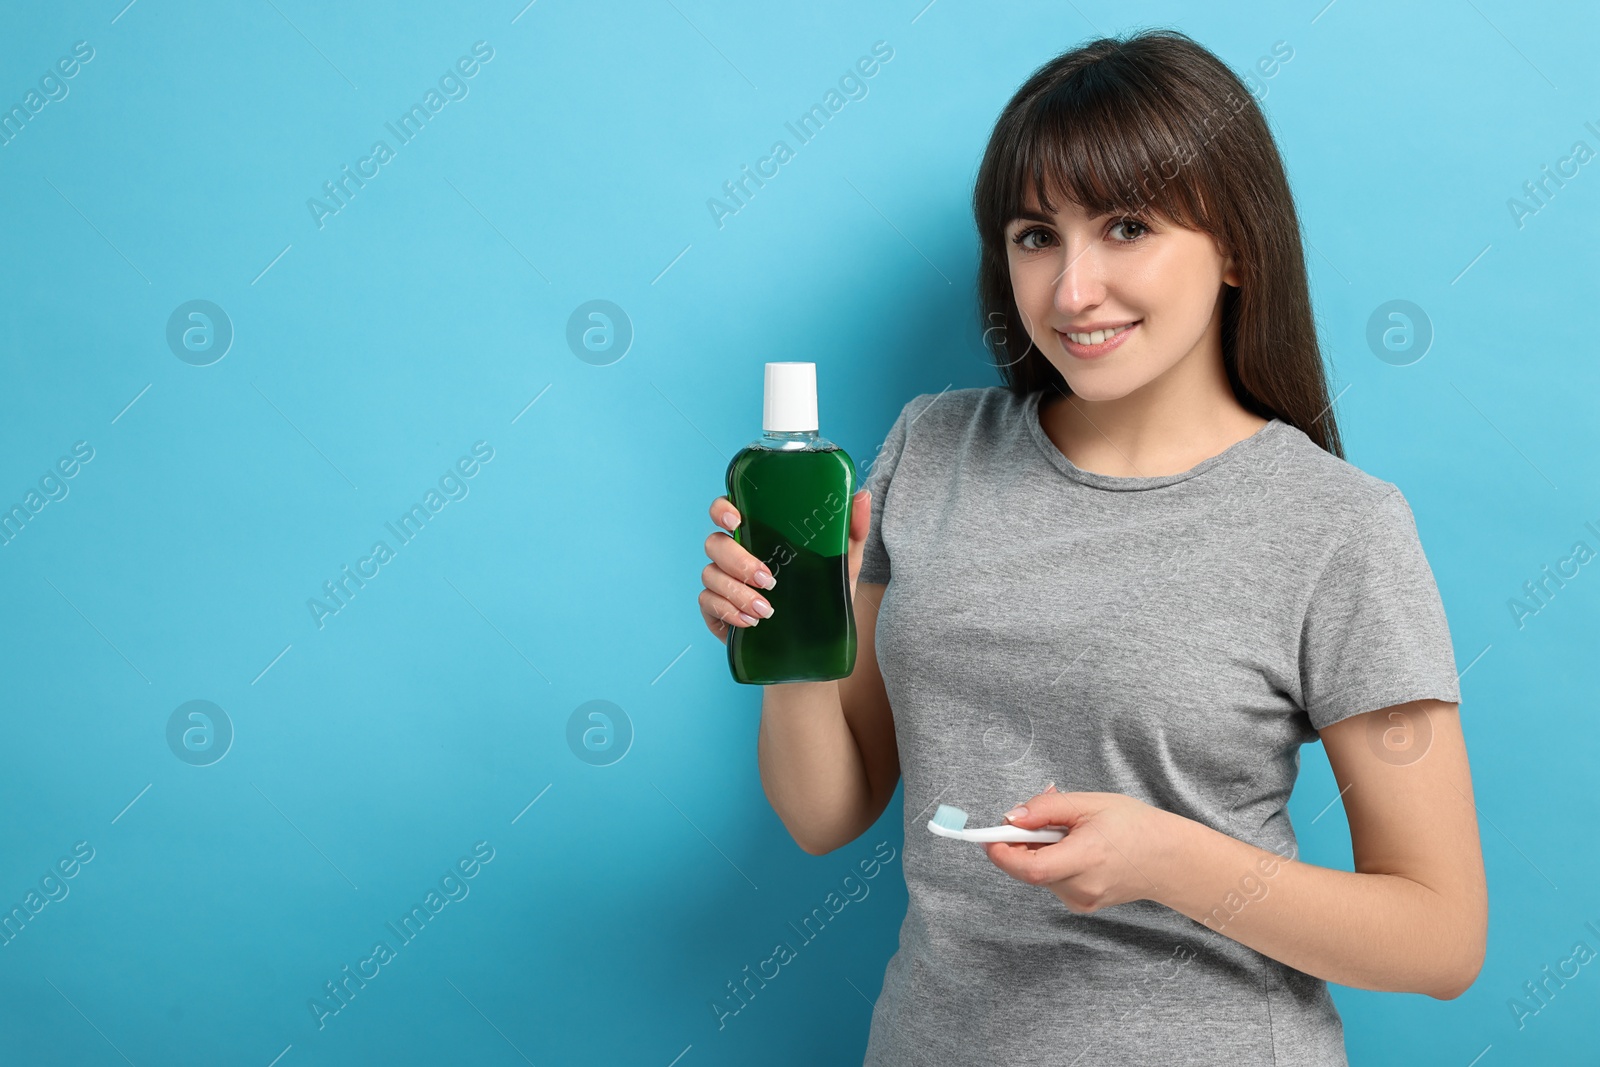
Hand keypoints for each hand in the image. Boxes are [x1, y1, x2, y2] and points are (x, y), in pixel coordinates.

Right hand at [699, 490, 871, 641]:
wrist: (818, 641)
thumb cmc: (823, 593)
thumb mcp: (843, 561)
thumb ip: (852, 530)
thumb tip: (862, 496)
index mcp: (758, 534)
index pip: (726, 510)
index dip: (722, 509)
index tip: (736, 520)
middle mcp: (734, 553)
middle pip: (714, 543)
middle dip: (737, 561)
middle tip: (768, 578)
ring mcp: (722, 581)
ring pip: (710, 575)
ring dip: (736, 592)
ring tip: (766, 610)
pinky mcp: (716, 610)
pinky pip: (708, 603)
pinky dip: (728, 612)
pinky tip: (750, 622)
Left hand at [982, 786, 1174, 913]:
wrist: (1168, 858)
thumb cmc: (1134, 826)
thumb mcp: (1089, 803)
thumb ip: (1046, 809)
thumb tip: (1011, 817)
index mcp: (1085, 859)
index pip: (1030, 868)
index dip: (1002, 853)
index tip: (987, 837)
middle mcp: (1081, 888)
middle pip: (1030, 870)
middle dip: (1021, 843)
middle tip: (1034, 818)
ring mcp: (1082, 901)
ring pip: (1039, 874)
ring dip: (1038, 851)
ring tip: (1066, 831)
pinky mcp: (1082, 904)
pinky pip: (1052, 880)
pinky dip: (1052, 861)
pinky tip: (1074, 848)